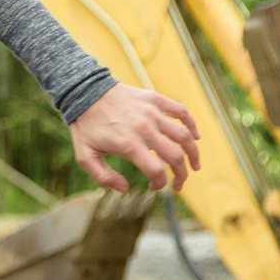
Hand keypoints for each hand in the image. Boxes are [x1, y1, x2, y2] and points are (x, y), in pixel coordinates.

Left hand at [69, 82, 200, 192]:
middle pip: (175, 156)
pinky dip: (191, 124)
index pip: (156, 171)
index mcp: (128, 144)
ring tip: (195, 165)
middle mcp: (144, 128)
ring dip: (193, 153)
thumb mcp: (85, 156)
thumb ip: (103, 177)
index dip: (160, 184)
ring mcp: (151, 112)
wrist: (85, 91)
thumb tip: (125, 188)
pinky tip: (195, 136)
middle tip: (179, 184)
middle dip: (181, 175)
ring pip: (183, 135)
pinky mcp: (154, 99)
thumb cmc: (86, 125)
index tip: (156, 187)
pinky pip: (181, 111)